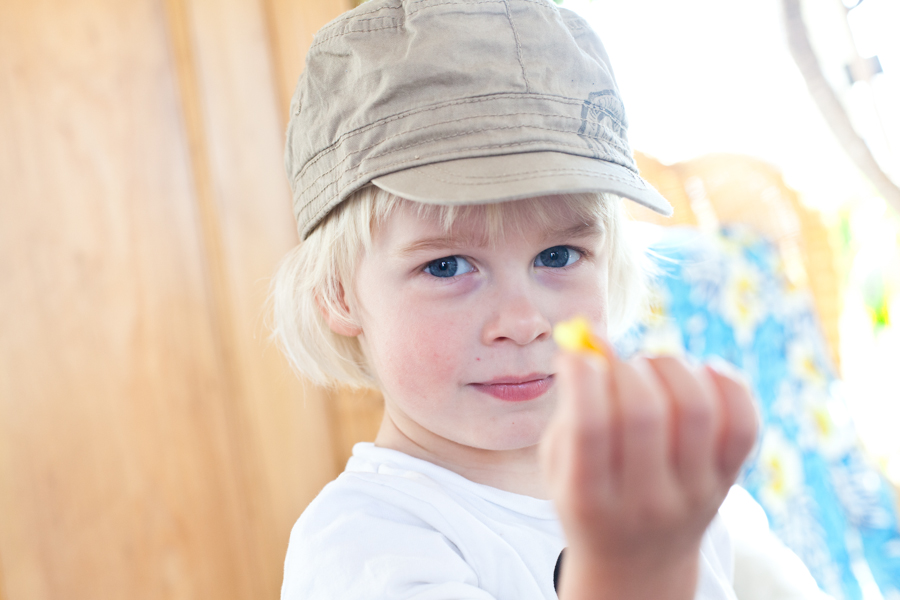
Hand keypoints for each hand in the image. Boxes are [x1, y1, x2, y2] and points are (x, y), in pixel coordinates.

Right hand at [540, 343, 758, 599]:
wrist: (637, 566)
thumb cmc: (588, 497)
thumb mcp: (559, 467)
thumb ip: (570, 409)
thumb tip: (590, 344)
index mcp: (590, 501)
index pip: (591, 428)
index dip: (584, 376)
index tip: (577, 355)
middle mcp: (646, 503)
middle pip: (645, 412)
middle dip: (625, 368)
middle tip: (616, 365)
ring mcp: (695, 495)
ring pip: (696, 408)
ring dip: (670, 366)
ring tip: (652, 366)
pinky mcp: (728, 482)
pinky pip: (743, 422)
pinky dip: (727, 382)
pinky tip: (700, 373)